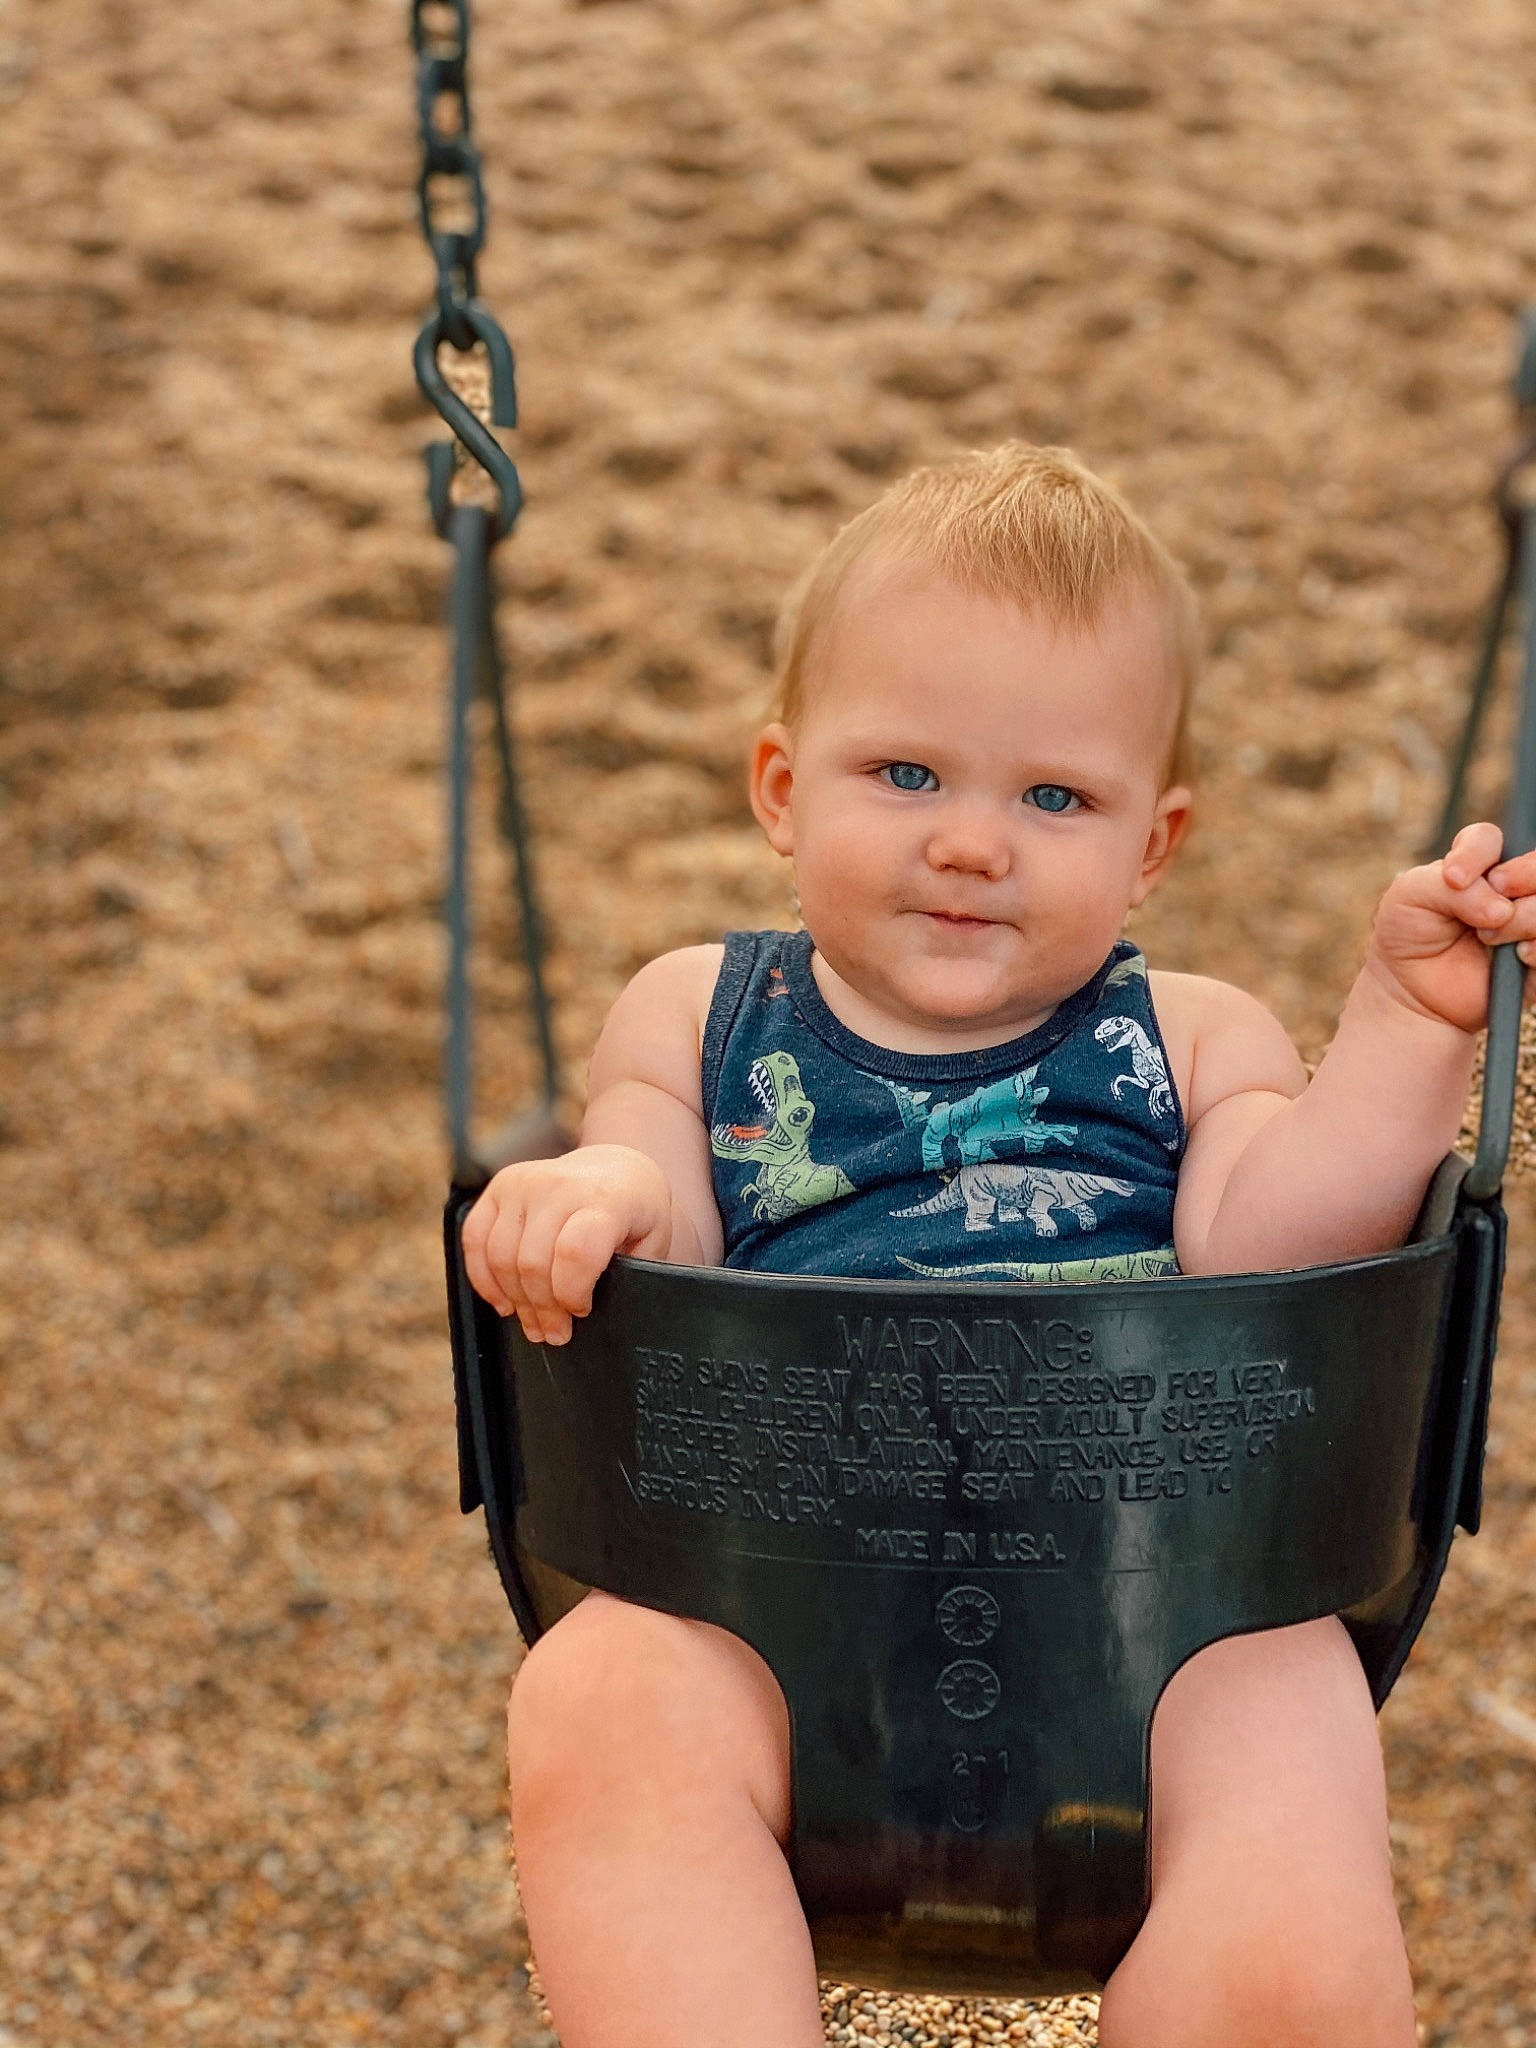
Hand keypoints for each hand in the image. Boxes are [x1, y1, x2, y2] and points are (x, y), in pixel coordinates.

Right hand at [460, 1145, 672, 1344]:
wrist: (617, 1168)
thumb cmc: (636, 1213)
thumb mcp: (653, 1242)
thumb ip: (630, 1275)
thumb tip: (592, 1315)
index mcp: (606, 1199)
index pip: (575, 1253)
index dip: (572, 1294)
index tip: (581, 1311)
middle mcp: (560, 1185)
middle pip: (533, 1263)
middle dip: (542, 1310)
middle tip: (554, 1333)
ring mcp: (525, 1182)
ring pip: (501, 1257)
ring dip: (515, 1300)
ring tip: (533, 1323)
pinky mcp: (500, 1186)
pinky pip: (474, 1238)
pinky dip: (483, 1277)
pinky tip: (503, 1301)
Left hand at [1367, 822, 1535, 1033]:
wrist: (1411, 992)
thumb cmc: (1408, 935)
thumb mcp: (1409, 897)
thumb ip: (1447, 886)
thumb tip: (1501, 908)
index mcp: (1476, 865)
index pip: (1489, 839)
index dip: (1476, 853)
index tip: (1453, 878)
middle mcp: (1509, 887)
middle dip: (1521, 875)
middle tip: (1491, 899)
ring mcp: (1528, 920)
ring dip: (1521, 918)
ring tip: (1487, 938)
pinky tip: (1515, 956)